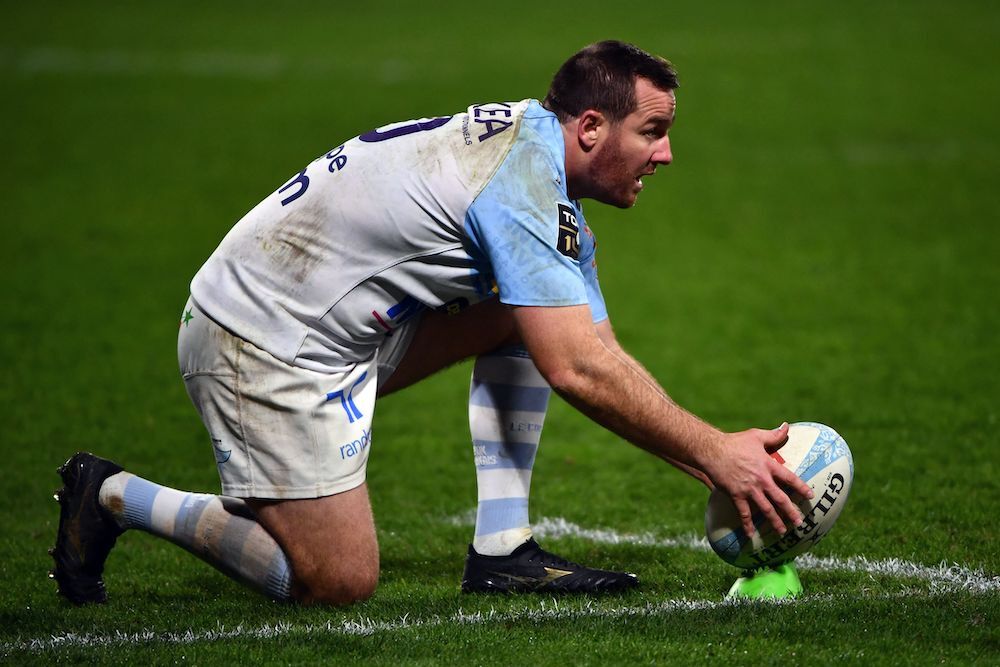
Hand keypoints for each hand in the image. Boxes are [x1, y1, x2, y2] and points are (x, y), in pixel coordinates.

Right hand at [705, 422, 813, 537]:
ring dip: (775, 521)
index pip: (790, 478)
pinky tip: (751, 534)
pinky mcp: (736, 495)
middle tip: (799, 522)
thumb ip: (773, 435)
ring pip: (765, 509)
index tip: (810, 495)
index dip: (801, 487)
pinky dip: (747, 524)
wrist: (712, 451)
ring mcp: (749, 489)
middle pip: (780, 499)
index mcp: (768, 465)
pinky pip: (743, 513)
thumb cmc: (734, 442)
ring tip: (782, 531)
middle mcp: (761, 480)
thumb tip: (786, 426)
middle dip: (791, 511)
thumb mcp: (756, 436)